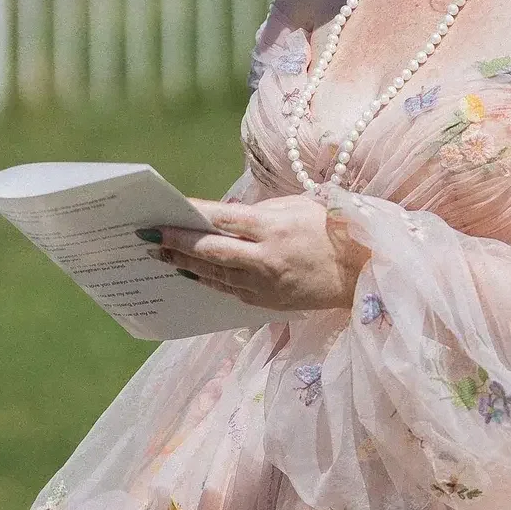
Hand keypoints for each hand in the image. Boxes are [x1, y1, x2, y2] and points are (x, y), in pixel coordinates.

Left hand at [152, 195, 367, 312]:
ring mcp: (264, 285)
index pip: (221, 221)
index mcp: (274, 228)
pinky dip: (206, 280)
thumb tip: (222, 217)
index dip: (188, 218)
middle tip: (148, 238)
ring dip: (184, 265)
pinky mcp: (266, 303)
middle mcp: (266, 259)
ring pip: (214, 275)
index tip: (163, 214)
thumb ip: (259, 212)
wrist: (363, 273)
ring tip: (160, 256)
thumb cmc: (332, 230)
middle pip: (210, 252)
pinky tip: (189, 272)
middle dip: (176, 245)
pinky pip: (228, 291)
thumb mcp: (298, 206)